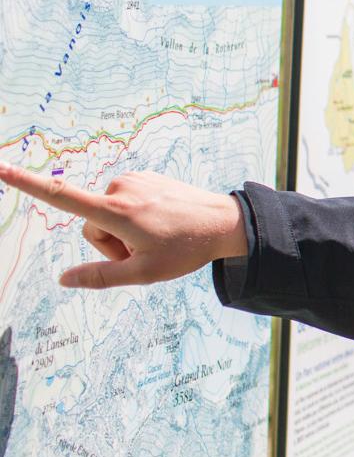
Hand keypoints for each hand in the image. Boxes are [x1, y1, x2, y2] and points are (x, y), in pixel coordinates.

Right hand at [0, 165, 246, 287]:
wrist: (225, 223)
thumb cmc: (185, 250)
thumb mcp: (144, 273)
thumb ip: (101, 277)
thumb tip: (63, 280)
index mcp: (115, 211)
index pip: (61, 197)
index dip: (26, 184)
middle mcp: (120, 188)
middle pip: (92, 226)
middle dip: (111, 244)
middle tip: (146, 251)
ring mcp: (133, 180)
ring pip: (107, 215)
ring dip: (124, 231)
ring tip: (158, 236)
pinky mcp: (144, 177)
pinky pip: (125, 202)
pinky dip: (136, 217)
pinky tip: (163, 222)